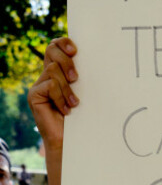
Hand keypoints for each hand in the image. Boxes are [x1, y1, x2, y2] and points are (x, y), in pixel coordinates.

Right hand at [27, 38, 77, 184]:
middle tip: (77, 78)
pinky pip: (49, 86)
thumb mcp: (88, 93)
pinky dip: (61, 97)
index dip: (63, 42)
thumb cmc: (85, 118)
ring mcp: (39, 85)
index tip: (76, 50)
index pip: (56, 46)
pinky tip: (67, 110)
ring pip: (53, 70)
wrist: (72, 142)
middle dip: (66, 61)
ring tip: (75, 104)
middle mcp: (47, 75)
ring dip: (67, 88)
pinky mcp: (34, 95)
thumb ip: (86, 77)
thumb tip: (104, 58)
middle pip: (51, 50)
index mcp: (60, 71)